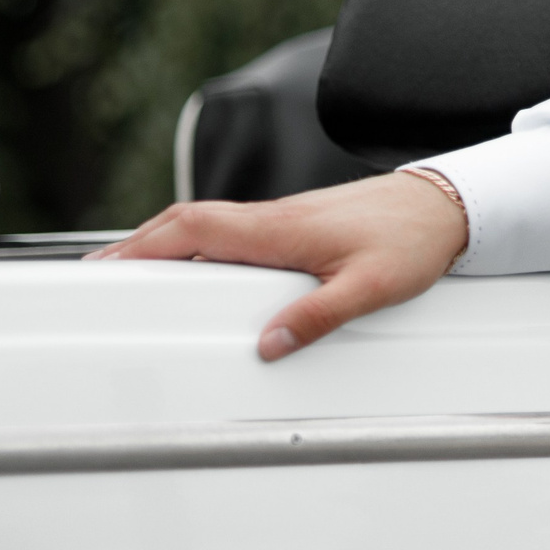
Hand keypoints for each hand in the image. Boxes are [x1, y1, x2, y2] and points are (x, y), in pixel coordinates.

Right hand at [85, 173, 469, 360]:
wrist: (449, 204)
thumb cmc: (414, 238)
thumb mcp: (371, 287)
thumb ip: (318, 316)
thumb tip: (268, 345)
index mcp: (280, 230)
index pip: (195, 230)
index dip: (144, 248)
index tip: (106, 270)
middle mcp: (275, 218)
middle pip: (188, 223)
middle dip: (138, 246)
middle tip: (101, 276)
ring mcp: (284, 219)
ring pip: (210, 224)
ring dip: (167, 243)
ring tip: (135, 274)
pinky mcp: (298, 224)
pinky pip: (234, 231)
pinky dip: (201, 245)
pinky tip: (199, 266)